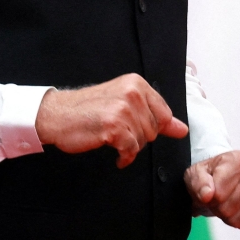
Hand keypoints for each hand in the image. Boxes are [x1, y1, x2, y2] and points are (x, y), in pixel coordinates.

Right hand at [34, 74, 187, 166]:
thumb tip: (182, 129)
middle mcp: (132, 92)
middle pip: (155, 130)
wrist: (57, 114)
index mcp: (136, 83)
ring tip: (112, 138)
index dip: (149, 126)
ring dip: (129, 146)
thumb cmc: (87, 110)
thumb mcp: (123, 104)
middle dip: (138, 136)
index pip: (164, 114)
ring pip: (143, 141)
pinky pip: (131, 150)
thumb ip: (154, 115)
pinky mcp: (114, 127)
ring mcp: (123, 109)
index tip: (131, 125)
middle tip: (116, 130)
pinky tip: (114, 153)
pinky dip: (124, 157)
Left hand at [183, 150, 239, 230]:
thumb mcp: (197, 173)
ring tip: (226, 203)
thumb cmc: (210, 174)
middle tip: (216, 200)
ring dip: (228, 217)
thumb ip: (199, 183)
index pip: (219, 194)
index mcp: (238, 159)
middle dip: (218, 208)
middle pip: (230, 208)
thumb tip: (207, 195)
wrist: (224, 173)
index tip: (207, 193)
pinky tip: (237, 209)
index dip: (208, 199)